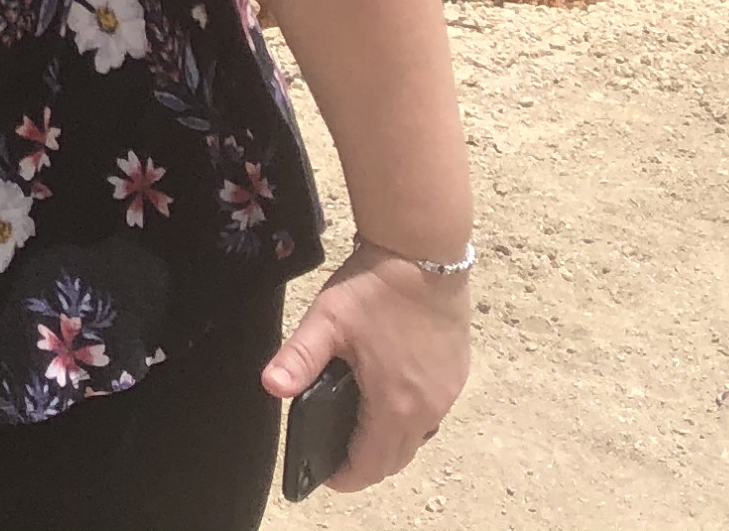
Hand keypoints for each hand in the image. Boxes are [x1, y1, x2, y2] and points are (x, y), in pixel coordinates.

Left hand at [262, 244, 469, 494]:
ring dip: (390, 442)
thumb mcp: (326, 320)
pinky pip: (434, 412)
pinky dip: (411, 417)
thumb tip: (271, 387)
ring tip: (360, 423)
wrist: (424, 251)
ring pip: (418, 438)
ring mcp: (447, 392)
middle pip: (396, 459)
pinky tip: (390, 393)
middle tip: (338, 451)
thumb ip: (298, 357)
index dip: (345, 476)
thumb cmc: (374, 287)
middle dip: (366, 464)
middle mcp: (427, 409)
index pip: (371, 466)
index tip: (325, 473)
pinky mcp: (457, 373)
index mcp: (394, 405)